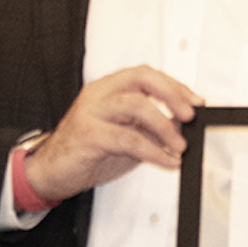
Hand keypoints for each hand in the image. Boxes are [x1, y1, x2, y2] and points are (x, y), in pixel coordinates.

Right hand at [22, 65, 203, 201]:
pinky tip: (165, 160)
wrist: (50, 172)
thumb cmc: (87, 150)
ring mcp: (91, 112)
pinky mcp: (88, 134)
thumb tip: (181, 124)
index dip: (174, 86)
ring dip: (165, 126)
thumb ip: (150, 127)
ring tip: (179, 146)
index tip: (196, 102)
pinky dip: (153, 151)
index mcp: (109, 88)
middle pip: (142, 79)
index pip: (146, 75)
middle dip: (172, 95)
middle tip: (189, 116)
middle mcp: (99, 94)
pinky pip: (128, 139)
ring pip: (136, 105)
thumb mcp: (126, 135)